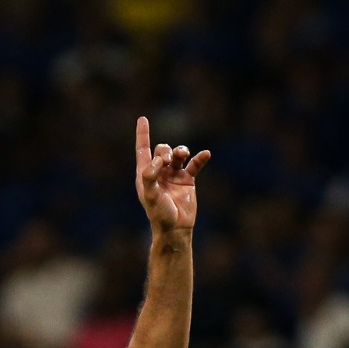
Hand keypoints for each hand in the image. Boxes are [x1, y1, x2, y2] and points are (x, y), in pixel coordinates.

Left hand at [135, 116, 209, 234]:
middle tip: (168, 161)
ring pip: (178, 154)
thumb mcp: (149, 195)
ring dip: (181, 151)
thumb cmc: (159, 214)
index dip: (143, 134)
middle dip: (166, 150)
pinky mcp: (188, 180)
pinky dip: (200, 158)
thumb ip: (150, 176)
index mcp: (146, 174)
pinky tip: (205, 154)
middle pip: (162, 149)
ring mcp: (174, 175)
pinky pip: (195, 164)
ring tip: (183, 155)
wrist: (175, 228)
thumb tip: (158, 160)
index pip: (143, 150)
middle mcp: (159, 172)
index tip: (142, 119)